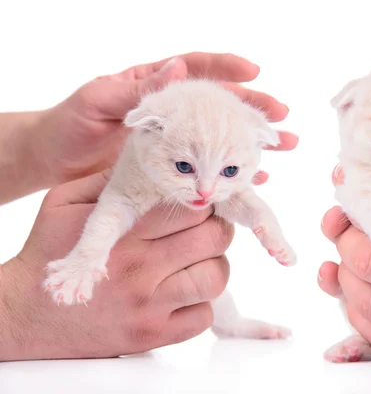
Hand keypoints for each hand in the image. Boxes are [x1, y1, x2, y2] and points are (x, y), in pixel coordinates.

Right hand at [0, 171, 231, 360]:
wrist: (24, 313)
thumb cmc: (48, 252)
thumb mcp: (66, 202)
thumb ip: (110, 180)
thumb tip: (151, 165)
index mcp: (125, 232)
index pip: (193, 209)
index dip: (203, 203)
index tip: (198, 205)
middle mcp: (141, 269)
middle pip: (214, 239)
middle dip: (216, 229)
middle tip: (203, 230)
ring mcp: (149, 306)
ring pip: (216, 277)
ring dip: (213, 265)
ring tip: (195, 261)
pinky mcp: (153, 335)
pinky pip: (203, 317)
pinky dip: (201, 303)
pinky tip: (181, 292)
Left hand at [32, 52, 297, 185]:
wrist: (55, 159)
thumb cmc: (71, 124)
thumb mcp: (99, 102)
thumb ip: (137, 89)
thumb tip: (177, 67)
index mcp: (153, 81)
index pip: (195, 67)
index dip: (226, 68)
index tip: (253, 71)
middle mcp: (171, 108)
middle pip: (219, 102)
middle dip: (252, 107)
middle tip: (280, 115)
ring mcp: (175, 136)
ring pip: (222, 134)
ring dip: (252, 139)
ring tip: (283, 144)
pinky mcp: (174, 163)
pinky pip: (210, 163)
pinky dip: (233, 170)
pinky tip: (256, 175)